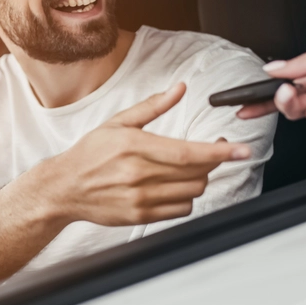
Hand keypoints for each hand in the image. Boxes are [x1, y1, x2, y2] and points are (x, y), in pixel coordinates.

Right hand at [41, 82, 249, 225]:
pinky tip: (175, 186)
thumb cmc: (90, 153)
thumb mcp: (118, 123)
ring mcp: (140, 198)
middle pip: (196, 174)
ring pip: (192, 192)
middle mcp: (139, 175)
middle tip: (213, 151)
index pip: (187, 153)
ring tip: (189, 168)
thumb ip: (153, 106)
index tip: (241, 150)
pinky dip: (186, 198)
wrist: (65, 188)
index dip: (218, 152)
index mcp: (135, 146)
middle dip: (212, 162)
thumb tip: (180, 88)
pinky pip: (181, 210)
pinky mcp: (140, 216)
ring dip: (199, 179)